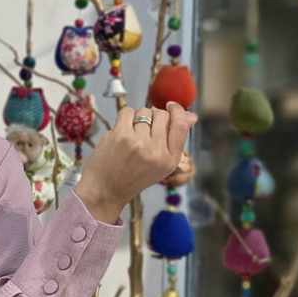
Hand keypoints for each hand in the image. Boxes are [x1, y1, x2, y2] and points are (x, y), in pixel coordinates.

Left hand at [76, 101, 196, 219]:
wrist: (106, 190)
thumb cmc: (133, 177)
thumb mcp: (161, 165)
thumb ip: (175, 140)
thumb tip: (191, 115)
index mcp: (170, 160)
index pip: (181, 125)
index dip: (177, 111)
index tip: (170, 106)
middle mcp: (156, 151)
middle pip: (162, 115)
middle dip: (154, 117)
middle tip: (144, 130)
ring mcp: (138, 142)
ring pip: (144, 112)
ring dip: (139, 118)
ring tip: (132, 134)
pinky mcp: (121, 135)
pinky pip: (128, 111)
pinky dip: (125, 117)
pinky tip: (122, 130)